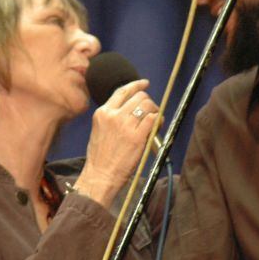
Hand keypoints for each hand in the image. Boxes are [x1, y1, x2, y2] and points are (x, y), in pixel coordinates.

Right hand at [75, 79, 158, 206]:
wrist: (99, 176)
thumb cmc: (100, 158)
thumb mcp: (99, 130)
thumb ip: (112, 117)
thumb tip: (131, 110)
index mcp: (103, 113)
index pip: (122, 91)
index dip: (136, 85)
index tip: (145, 83)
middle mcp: (113, 115)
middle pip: (139, 97)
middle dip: (149, 102)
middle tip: (152, 112)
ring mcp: (125, 125)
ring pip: (148, 105)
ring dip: (155, 111)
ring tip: (155, 122)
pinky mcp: (137, 137)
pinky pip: (153, 119)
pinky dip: (158, 121)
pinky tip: (157, 127)